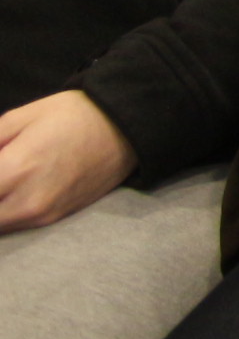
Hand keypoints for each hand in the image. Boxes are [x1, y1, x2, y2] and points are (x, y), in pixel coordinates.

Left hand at [0, 90, 136, 232]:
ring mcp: (41, 215)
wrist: (127, 128)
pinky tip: (9, 191)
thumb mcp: (20, 117)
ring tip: (5, 180)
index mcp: (13, 171)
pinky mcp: (53, 218)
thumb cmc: (73, 114)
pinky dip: (3, 212)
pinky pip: (12, 224)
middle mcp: (24, 202)